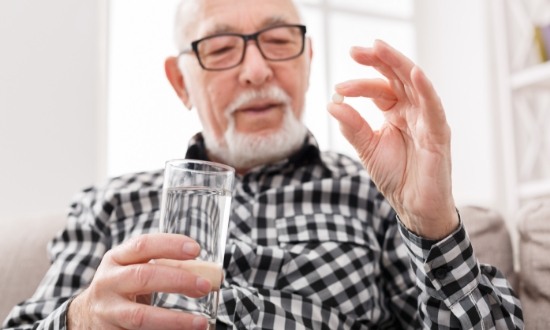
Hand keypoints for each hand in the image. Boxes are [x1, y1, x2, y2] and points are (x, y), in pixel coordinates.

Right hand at [67, 233, 211, 329]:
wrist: (86, 316)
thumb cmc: (122, 286)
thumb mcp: (135, 269)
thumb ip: (166, 267)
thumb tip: (208, 273)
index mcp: (116, 258)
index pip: (143, 245)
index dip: (170, 245)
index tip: (196, 250)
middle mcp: (108, 282)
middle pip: (143, 277)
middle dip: (178, 280)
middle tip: (205, 286)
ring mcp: (108, 311)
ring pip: (140, 316)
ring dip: (174, 320)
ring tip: (201, 323)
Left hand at [328, 40, 458, 239]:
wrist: (413, 207)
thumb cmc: (396, 177)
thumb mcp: (367, 149)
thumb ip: (353, 127)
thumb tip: (333, 103)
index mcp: (396, 113)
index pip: (379, 89)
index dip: (359, 85)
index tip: (338, 89)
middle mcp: (413, 112)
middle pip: (398, 77)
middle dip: (378, 61)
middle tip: (356, 50)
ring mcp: (427, 120)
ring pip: (415, 84)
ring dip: (398, 64)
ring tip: (379, 48)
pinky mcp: (439, 134)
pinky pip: (433, 108)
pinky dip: (425, 89)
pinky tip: (413, 73)